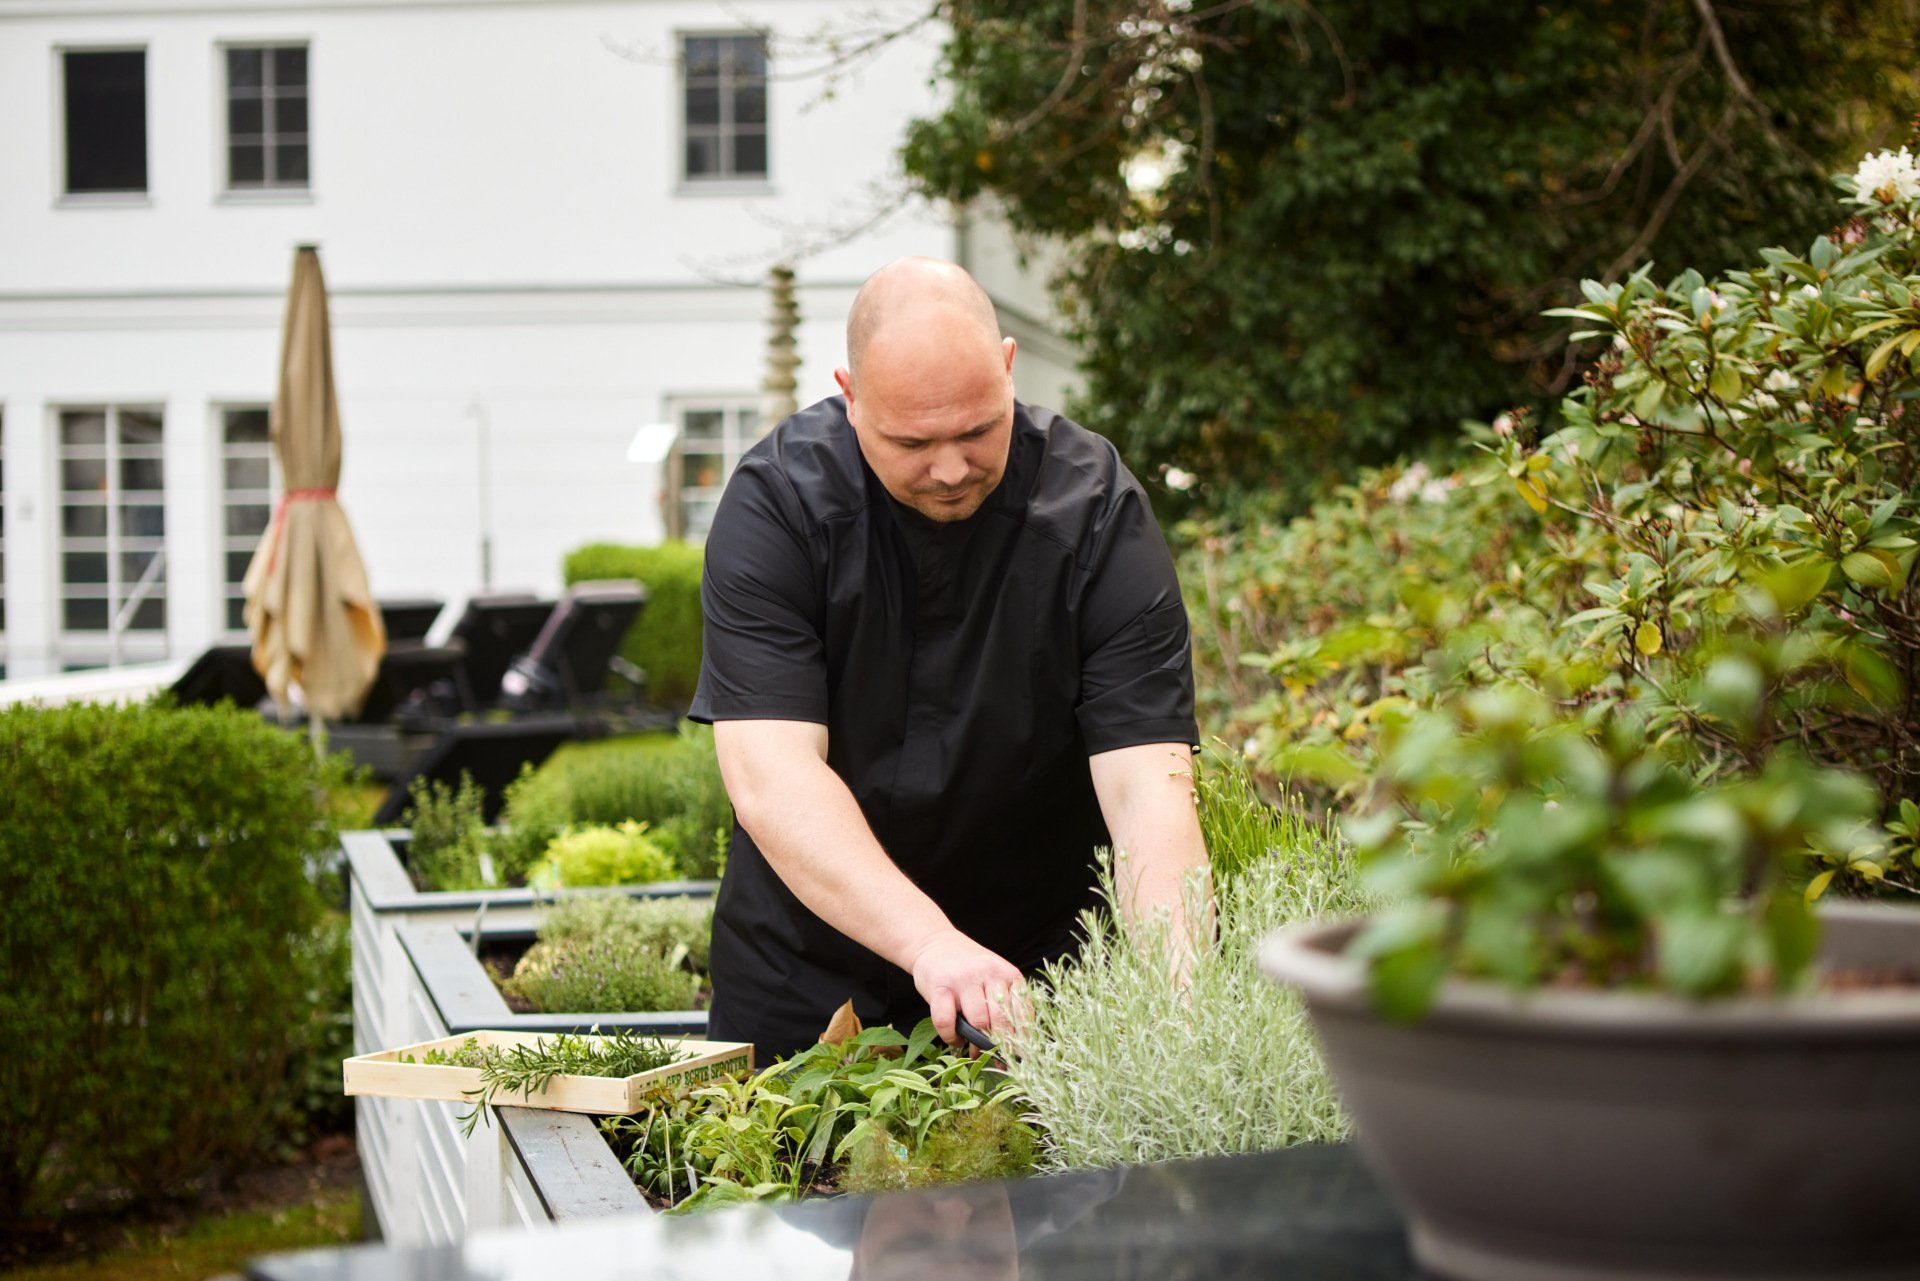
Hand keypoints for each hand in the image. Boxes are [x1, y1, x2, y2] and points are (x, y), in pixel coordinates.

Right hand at [907, 928, 1026, 1048]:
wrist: (936, 943)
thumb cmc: (971, 970)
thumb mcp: (995, 981)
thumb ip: (1005, 1010)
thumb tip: (1009, 1053)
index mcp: (1009, 975)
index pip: (1024, 1014)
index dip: (1022, 1041)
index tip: (1020, 1058)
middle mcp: (990, 974)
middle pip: (1002, 1020)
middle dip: (999, 1044)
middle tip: (994, 1056)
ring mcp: (964, 980)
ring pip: (978, 1021)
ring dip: (974, 1040)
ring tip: (970, 1043)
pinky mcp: (940, 986)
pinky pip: (946, 1021)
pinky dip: (950, 1037)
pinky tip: (953, 1038)